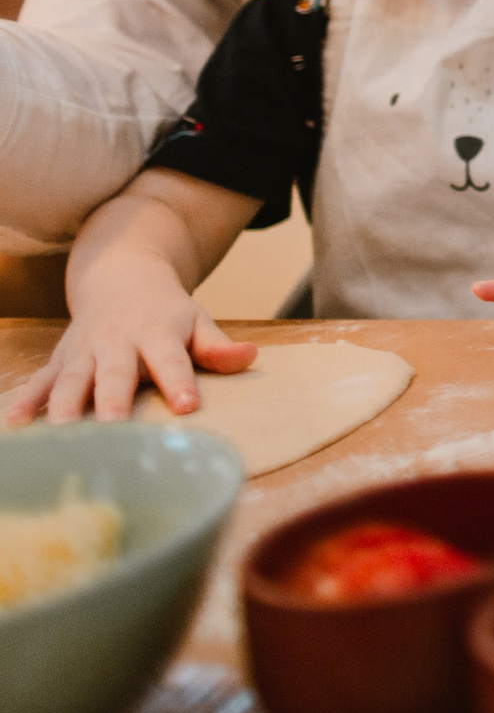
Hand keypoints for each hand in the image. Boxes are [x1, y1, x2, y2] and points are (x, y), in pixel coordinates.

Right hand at [4, 257, 255, 424]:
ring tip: (61, 436)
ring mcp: (84, 351)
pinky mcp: (60, 359)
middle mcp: (118, 342)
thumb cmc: (166, 311)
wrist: (120, 276)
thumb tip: (251, 357)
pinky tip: (15, 424)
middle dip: (112, 401)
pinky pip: (40, 381)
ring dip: (64, 408)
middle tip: (112, 429)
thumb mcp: (198, 322)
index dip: (180, 382)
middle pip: (115, 373)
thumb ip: (219, 346)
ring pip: (72, 380)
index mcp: (158, 334)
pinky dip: (26, 401)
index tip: (188, 406)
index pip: (172, 360)